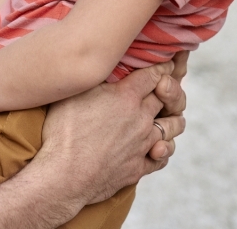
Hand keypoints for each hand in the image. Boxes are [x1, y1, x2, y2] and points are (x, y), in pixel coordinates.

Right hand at [37, 61, 186, 206]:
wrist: (63, 176)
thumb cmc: (63, 130)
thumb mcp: (75, 92)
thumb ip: (95, 76)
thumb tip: (101, 62)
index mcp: (126, 96)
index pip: (154, 74)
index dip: (161, 66)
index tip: (165, 63)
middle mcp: (140, 118)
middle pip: (165, 98)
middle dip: (168, 89)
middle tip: (166, 84)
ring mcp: (142, 144)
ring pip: (171, 127)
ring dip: (173, 118)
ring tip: (171, 115)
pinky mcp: (138, 167)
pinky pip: (162, 156)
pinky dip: (163, 149)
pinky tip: (158, 146)